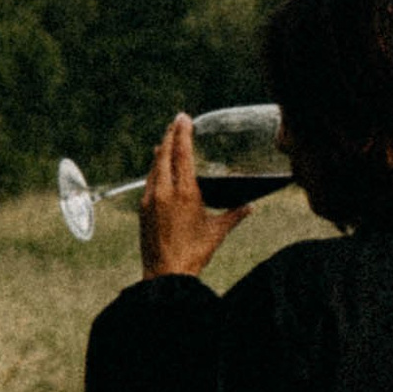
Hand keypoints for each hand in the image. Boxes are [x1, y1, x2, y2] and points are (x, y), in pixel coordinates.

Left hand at [137, 113, 245, 279]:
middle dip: (171, 135)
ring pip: (154, 166)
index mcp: (185, 192)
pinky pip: (148, 180)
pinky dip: (155, 168)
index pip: (183, 153)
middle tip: (176, 121)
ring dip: (161, 150)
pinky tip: (157, 167)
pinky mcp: (143, 209)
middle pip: (165, 153)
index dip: (183, 133)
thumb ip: (234, 215)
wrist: (166, 273)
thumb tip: (250, 207)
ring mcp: (150, 198)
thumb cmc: (194, 253)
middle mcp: (165, 191)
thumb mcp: (217, 232)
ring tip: (166, 139)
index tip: (184, 118)